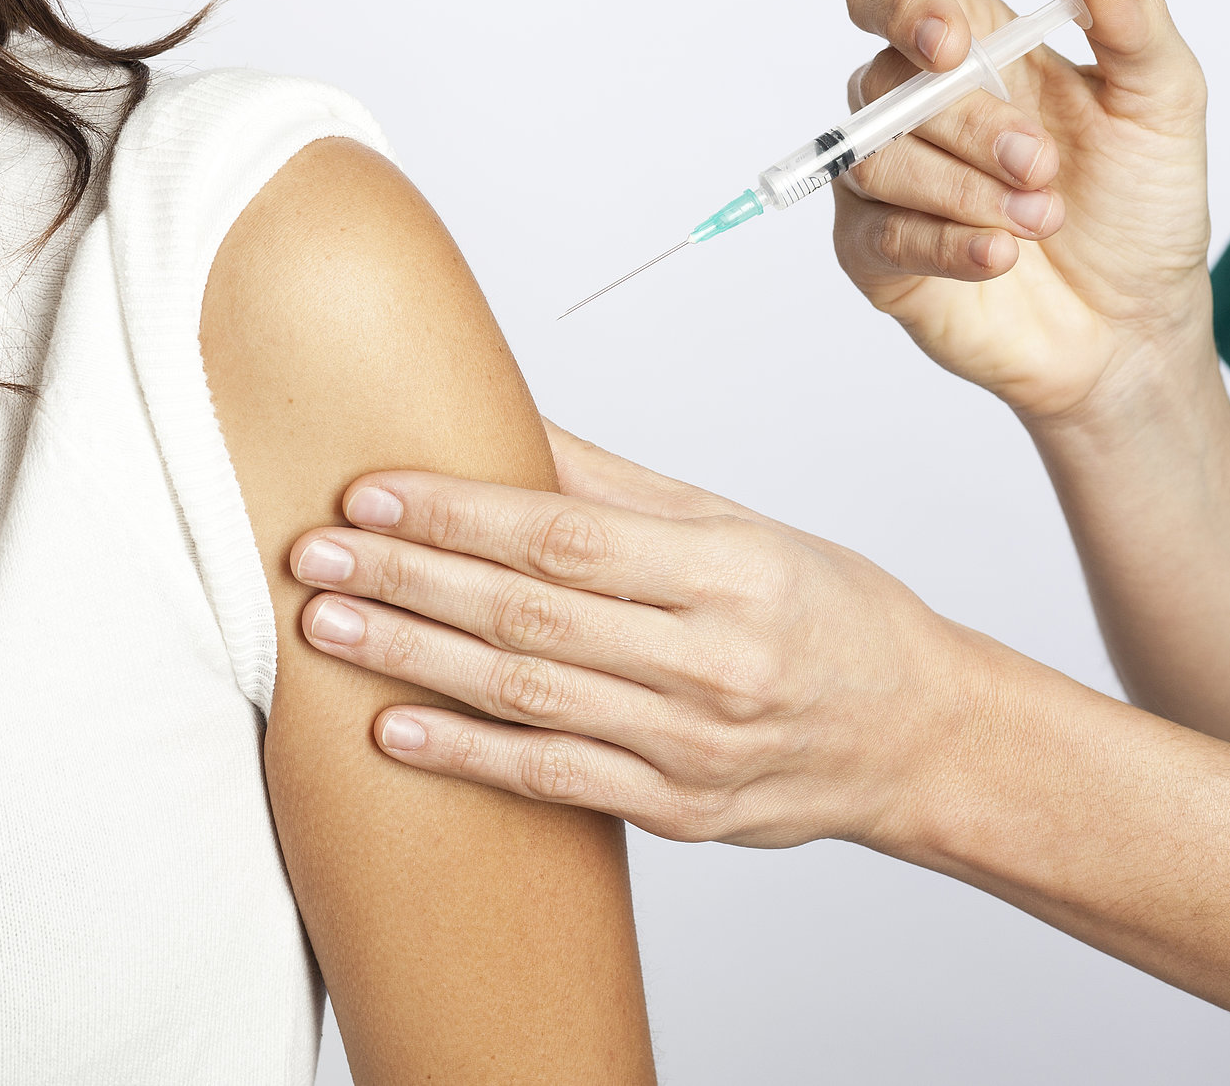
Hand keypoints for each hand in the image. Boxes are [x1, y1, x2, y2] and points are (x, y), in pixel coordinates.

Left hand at [287, 423, 1012, 850]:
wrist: (916, 735)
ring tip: (327, 626)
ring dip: (416, 660)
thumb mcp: (741, 529)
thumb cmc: (828, 615)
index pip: (568, 535)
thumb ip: (619, 486)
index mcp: (731, 570)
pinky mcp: (678, 811)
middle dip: (412, 578)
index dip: (460, 514)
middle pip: (533, 612)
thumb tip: (511, 417)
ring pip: (529, 696)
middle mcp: (713, 659)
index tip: (370, 493)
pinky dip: (467, 757)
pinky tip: (392, 731)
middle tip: (313, 554)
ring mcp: (693, 745)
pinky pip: (554, 780)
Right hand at [836, 0, 1211, 423]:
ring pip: (877, 160)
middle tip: (1044, 167)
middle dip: (971, 126)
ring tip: (1041, 220)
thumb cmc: (1139, 207)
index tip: (952, 46)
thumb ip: (1133, 25)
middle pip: (885, 85)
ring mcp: (890, 185)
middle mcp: (915, 111)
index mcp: (971, 52)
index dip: (900, 5)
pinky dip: (945, 243)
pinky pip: (880, 235)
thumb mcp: (1162, 105)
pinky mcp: (878, 257)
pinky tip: (1000, 257)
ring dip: (965, 192)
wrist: (1136, 321)